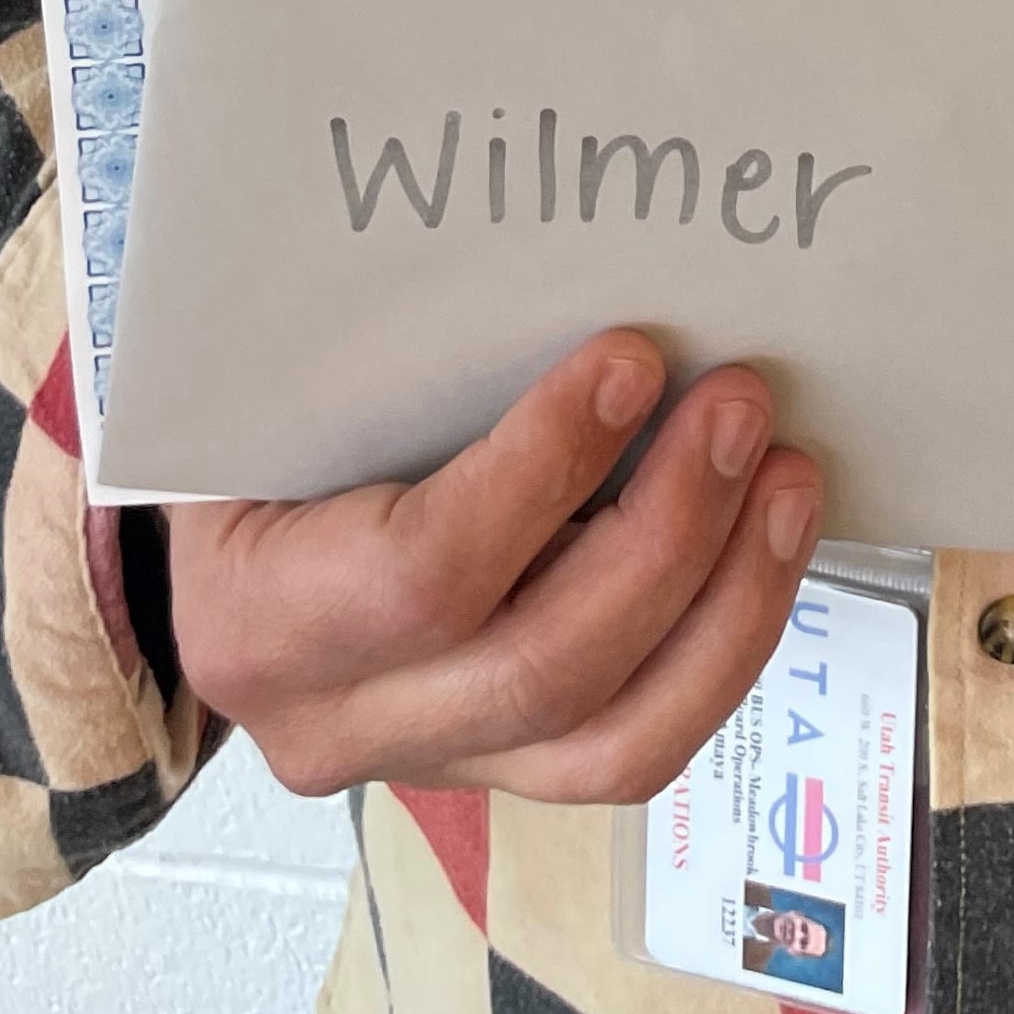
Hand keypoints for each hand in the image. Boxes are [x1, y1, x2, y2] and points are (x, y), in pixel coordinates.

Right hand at [166, 334, 821, 800]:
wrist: (224, 550)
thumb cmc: (253, 435)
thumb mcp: (273, 381)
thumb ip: (376, 340)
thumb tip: (545, 245)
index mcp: (257, 613)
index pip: (420, 575)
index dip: (542, 471)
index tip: (631, 361)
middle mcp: (337, 721)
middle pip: (541, 667)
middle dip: (670, 532)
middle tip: (742, 404)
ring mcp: (432, 761)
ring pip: (614, 744)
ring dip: (728, 604)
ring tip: (788, 482)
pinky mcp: (509, 769)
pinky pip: (634, 744)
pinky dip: (722, 646)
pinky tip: (768, 546)